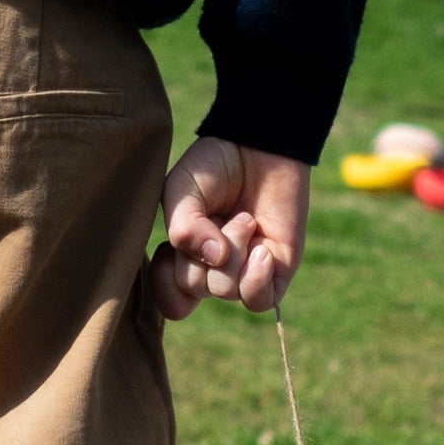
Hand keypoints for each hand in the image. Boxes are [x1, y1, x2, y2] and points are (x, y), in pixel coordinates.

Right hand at [150, 136, 310, 318]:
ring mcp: (246, 271)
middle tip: (220, 215)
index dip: (165, 284)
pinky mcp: (278, 270)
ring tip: (246, 219)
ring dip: (233, 253)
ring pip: (227, 291)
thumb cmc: (214, 166)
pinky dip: (257, 280)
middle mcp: (214, 268)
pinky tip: (262, 251)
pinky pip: (262, 301)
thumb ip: (184, 227)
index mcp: (186, 254)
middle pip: (197, 289)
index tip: (168, 249)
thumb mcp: (181, 190)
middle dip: (203, 251)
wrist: (258, 144)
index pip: (171, 298)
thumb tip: (215, 259)